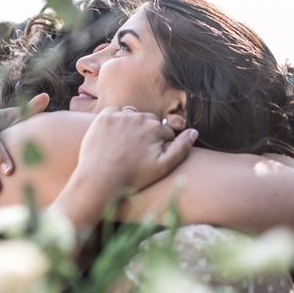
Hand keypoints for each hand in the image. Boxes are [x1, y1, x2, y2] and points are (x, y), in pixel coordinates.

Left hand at [74, 106, 198, 192]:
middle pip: (149, 121)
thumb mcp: (163, 167)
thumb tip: (194, 131)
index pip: (165, 131)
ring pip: (133, 115)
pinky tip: (113, 137)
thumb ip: (182, 148)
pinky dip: (116, 121)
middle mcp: (140, 117)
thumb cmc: (133, 177)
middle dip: (146, 133)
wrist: (99, 180)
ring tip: (124, 145)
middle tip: (136, 153)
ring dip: (132, 125)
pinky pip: (115, 112)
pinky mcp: (104, 117)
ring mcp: (120, 115)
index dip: (160, 145)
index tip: (149, 157)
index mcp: (156, 128)